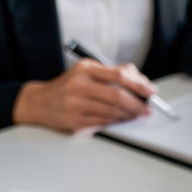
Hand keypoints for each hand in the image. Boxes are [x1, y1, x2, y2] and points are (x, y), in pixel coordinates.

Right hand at [13, 59, 156, 131]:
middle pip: (117, 96)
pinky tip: (121, 120)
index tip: (151, 91)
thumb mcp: (86, 71)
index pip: (119, 76)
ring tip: (136, 115)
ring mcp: (76, 104)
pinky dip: (116, 122)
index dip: (139, 85)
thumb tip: (139, 80)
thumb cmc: (68, 87)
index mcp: (86, 69)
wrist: (40, 102)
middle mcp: (80, 85)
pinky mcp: (74, 120)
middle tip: (146, 108)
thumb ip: (111, 73)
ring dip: (128, 115)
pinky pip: (102, 122)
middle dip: (136, 104)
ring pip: (111, 112)